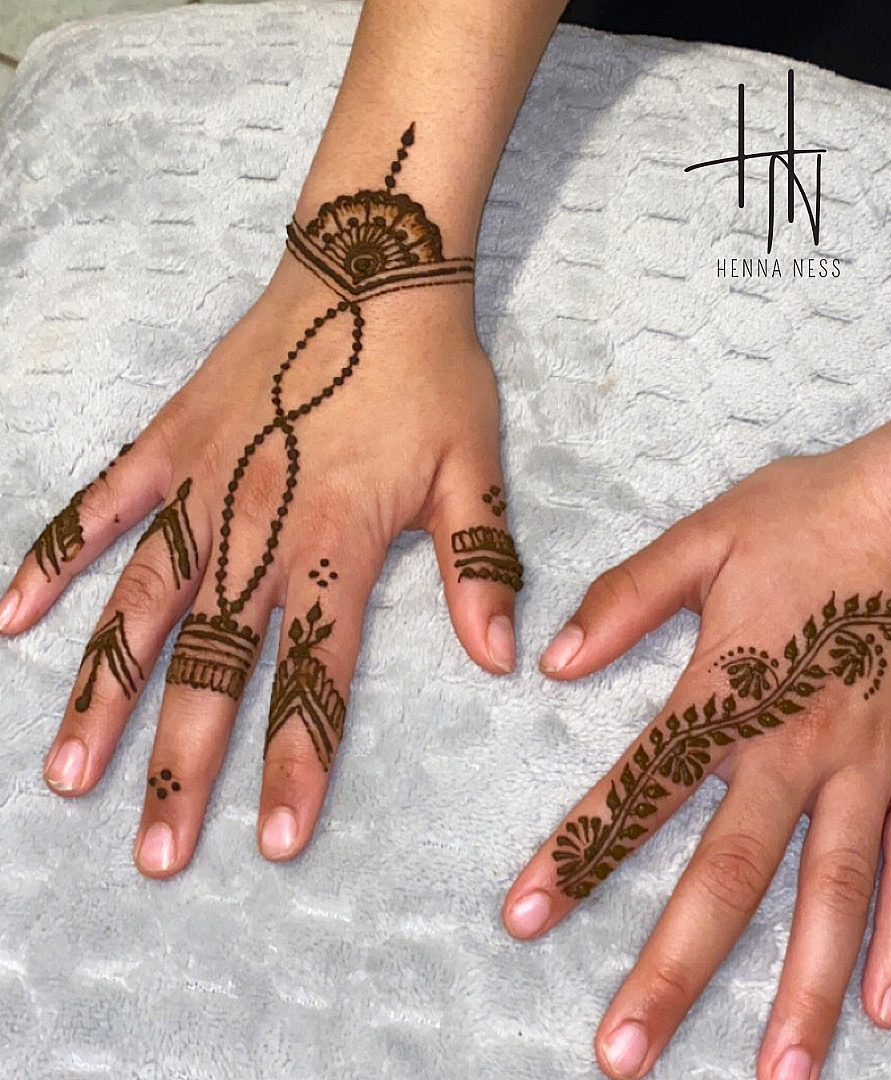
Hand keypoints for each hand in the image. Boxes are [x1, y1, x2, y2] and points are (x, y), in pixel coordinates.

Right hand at [0, 158, 521, 876]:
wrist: (372, 267)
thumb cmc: (432, 372)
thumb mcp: (476, 465)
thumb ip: (480, 563)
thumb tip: (501, 658)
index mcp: (339, 537)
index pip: (315, 669)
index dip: (298, 758)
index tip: (277, 839)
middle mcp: (257, 524)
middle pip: (211, 663)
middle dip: (184, 765)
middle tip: (156, 855)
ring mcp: (201, 483)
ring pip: (142, 604)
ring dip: (105, 692)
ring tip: (70, 775)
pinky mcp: (169, 441)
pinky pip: (100, 505)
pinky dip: (54, 558)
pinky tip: (7, 618)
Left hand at [502, 403, 890, 1079]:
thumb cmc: (816, 513)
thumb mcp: (707, 535)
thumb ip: (630, 597)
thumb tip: (556, 660)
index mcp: (730, 690)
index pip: (642, 788)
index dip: (579, 854)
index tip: (524, 918)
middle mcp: (797, 747)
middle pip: (730, 873)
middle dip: (674, 968)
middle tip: (624, 1056)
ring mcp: (872, 765)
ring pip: (833, 893)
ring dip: (801, 988)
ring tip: (773, 1074)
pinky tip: (882, 1002)